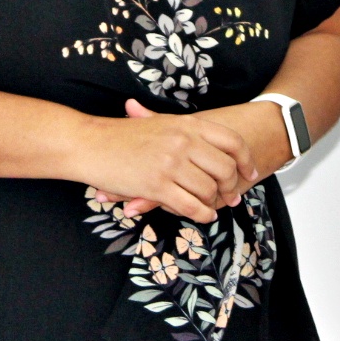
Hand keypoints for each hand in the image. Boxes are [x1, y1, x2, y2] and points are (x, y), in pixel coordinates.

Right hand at [81, 99, 256, 223]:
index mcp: (187, 125)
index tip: (248, 173)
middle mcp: (183, 142)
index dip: (245, 160)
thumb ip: (185, 132)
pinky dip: (202, 215)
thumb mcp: (159, 123)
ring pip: (209, 190)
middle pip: (225, 168)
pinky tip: (202, 216)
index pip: (232, 141)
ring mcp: (171, 164)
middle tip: (232, 197)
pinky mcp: (157, 185)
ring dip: (214, 203)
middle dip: (231, 186)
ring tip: (213, 207)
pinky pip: (192, 206)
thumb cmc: (122, 135)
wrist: (91, 143)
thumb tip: (213, 149)